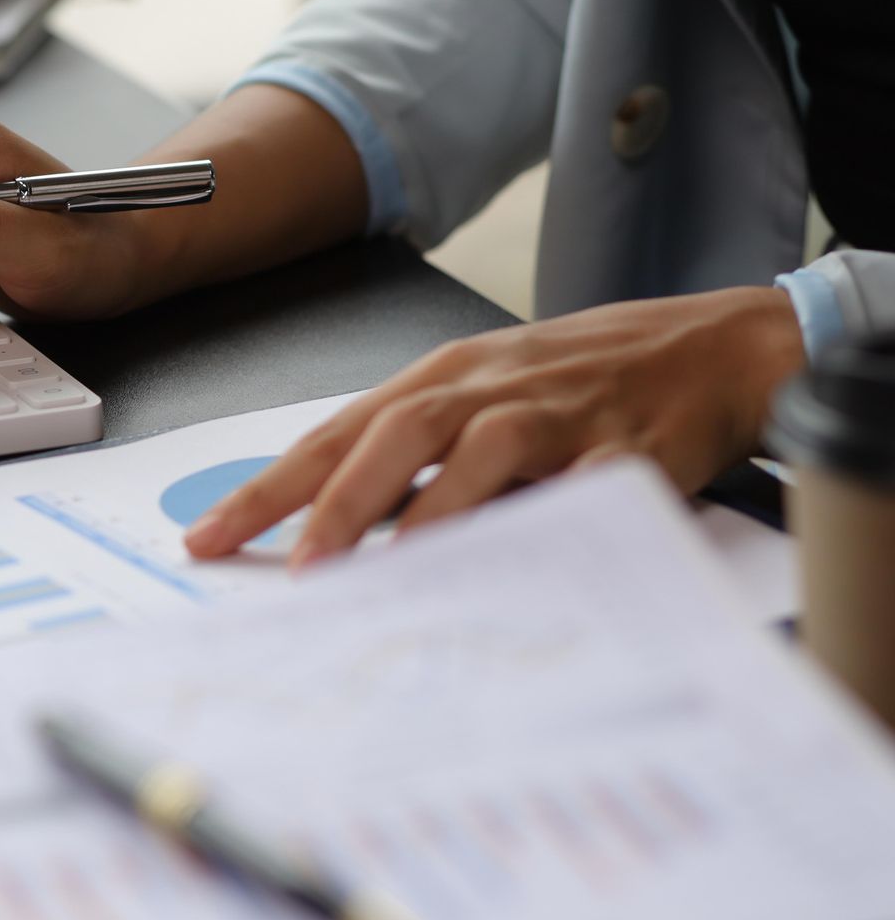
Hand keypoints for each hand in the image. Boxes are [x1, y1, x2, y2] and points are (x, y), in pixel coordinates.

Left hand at [182, 287, 805, 564]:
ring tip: (385, 572)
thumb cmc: (577, 383)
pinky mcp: (627, 447)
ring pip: (480, 453)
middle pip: (394, 435)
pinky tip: (513, 564)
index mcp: (438, 380)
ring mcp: (556, 413)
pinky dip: (546, 521)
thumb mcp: (479, 402)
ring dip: (429, 514)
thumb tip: (328, 533)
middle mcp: (485, 388)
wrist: (710, 346)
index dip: (269, 489)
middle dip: (336, 503)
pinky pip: (581, 487)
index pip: (333, 435)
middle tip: (296, 568)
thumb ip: (409, 462)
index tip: (209, 538)